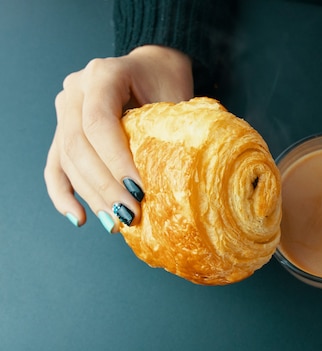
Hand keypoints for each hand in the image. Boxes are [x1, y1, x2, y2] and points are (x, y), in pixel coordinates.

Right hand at [44, 45, 192, 231]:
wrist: (152, 68)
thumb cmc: (167, 82)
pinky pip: (56, 166)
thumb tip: (175, 183)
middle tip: (131, 213)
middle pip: (78, 144)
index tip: (139, 190)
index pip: (99, 123)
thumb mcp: (174, 98)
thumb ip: (168, 131)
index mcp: (103, 74)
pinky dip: (64, 194)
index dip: (116, 161)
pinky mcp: (63, 131)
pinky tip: (80, 218)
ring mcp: (65, 110)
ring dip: (92, 195)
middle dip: (105, 185)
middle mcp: (75, 90)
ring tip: (116, 221)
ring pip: (67, 159)